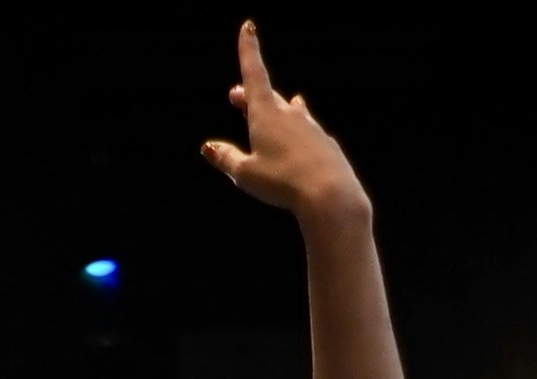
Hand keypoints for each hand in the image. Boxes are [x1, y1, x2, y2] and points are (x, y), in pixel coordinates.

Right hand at [202, 22, 366, 222]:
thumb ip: (226, 158)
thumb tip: (208, 147)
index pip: (254, 74)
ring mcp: (310, 127)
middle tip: (236, 95)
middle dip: (251, 95)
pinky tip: (302, 136)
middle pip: (268, 96)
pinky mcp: (324, 143)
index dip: (249, 50)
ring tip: (283, 102)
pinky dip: (299, 129)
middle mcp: (289, 114)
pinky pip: (308, 130)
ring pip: (293, 111)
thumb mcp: (245, 174)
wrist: (328, 193)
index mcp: (266, 114)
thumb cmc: (281, 182)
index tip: (248, 27)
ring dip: (281, 107)